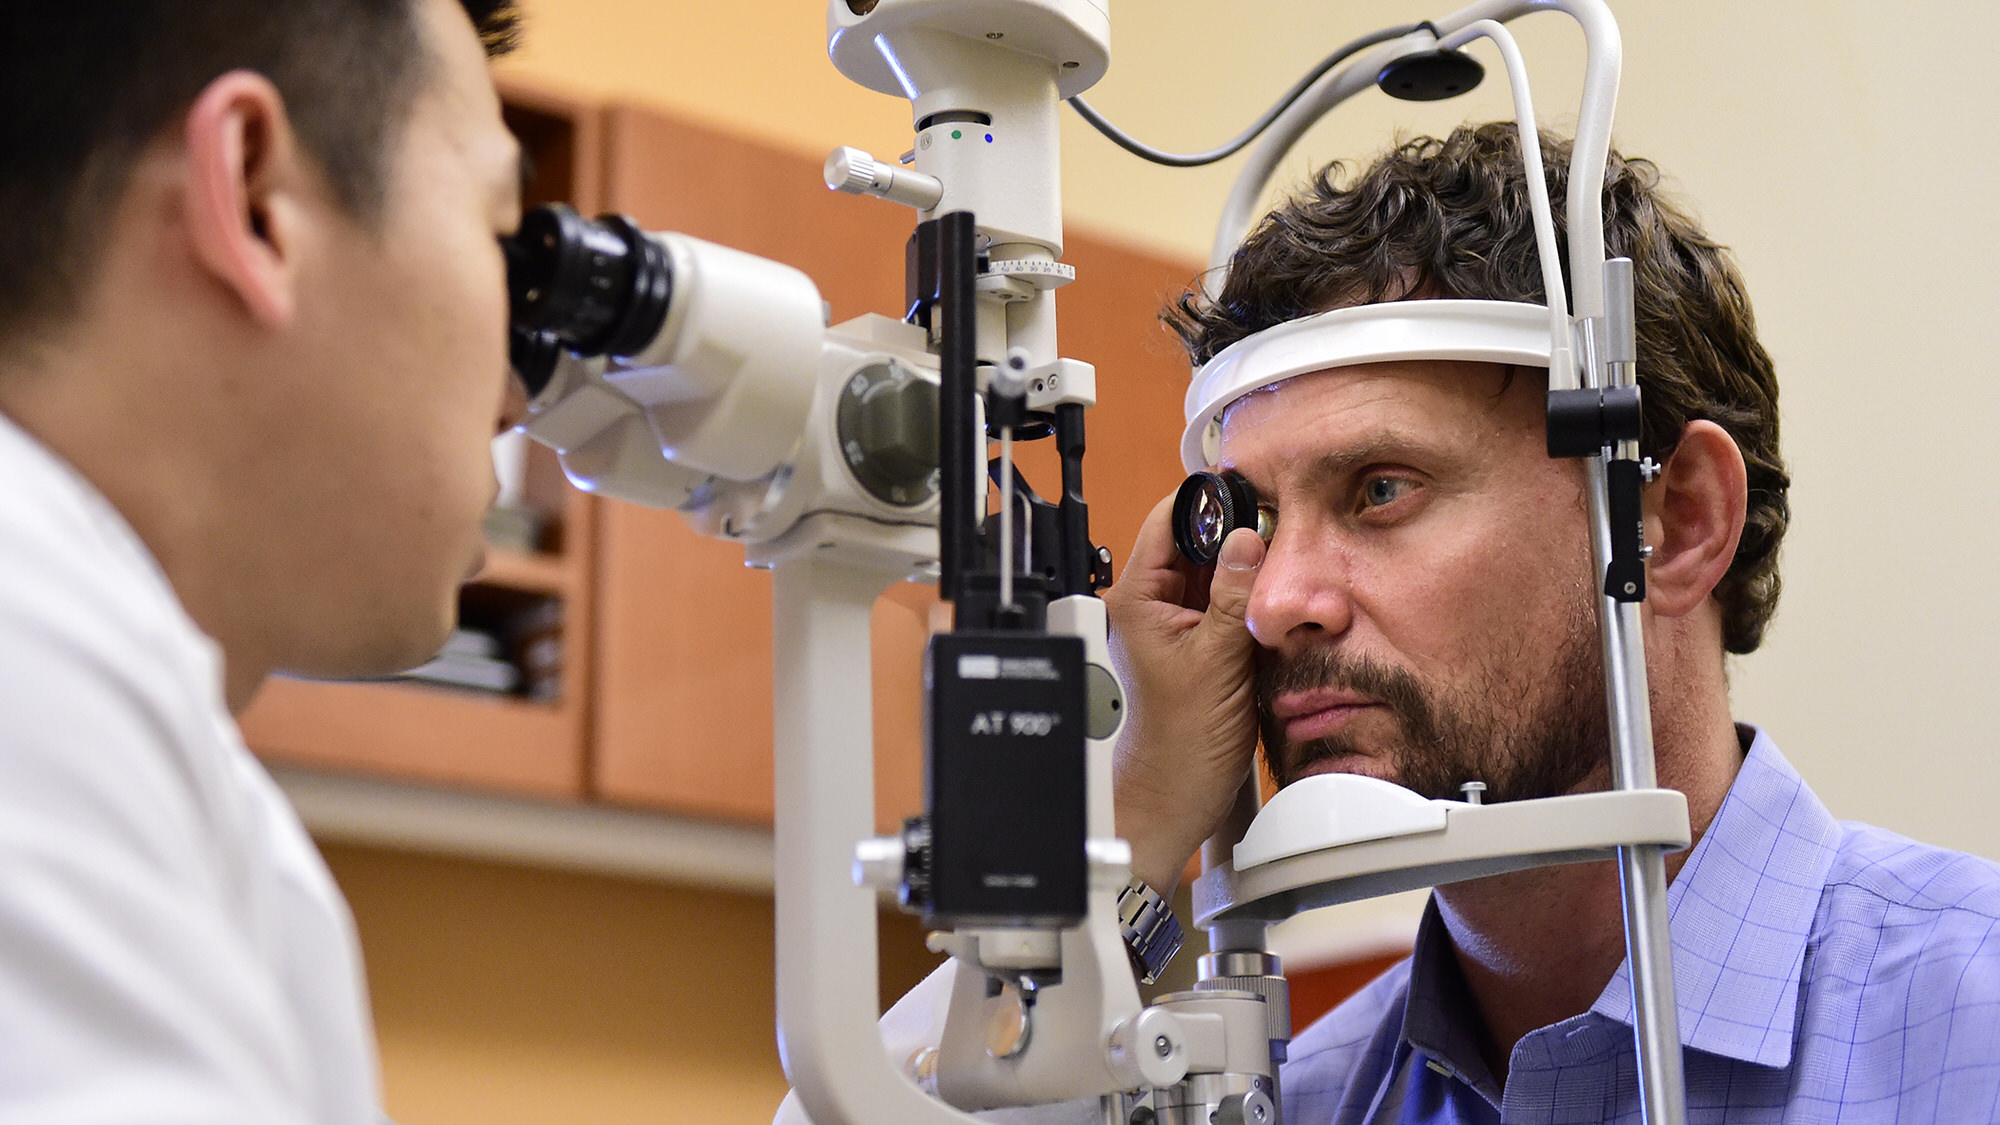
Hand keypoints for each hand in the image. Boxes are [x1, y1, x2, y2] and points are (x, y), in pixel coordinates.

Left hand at [1103, 494, 1263, 895]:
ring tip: (1282, 570)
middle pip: (1195, 544)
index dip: (1207, 501)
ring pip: (1213, 574)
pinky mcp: (1196, 646)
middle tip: (1282, 533)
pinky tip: (1272, 605)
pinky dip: (1248, 600)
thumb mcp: (1218, 660)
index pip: (1168, 520)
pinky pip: (1223, 605)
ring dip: (1245, 571)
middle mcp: (1149, 606)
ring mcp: (1173, 626)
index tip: (1250, 491)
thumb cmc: (1178, 747)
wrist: (1174, 799)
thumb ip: (1233, 594)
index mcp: (1137, 599)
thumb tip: (1248, 538)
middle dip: (1237, 536)